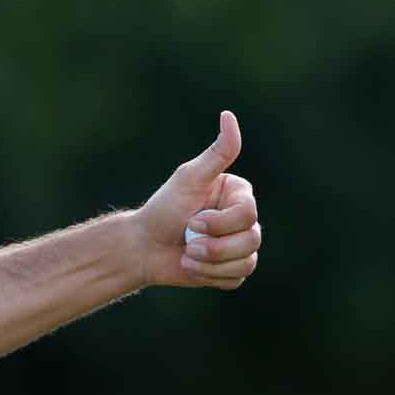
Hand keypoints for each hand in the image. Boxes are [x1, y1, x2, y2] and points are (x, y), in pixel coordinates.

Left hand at [132, 110, 261, 289]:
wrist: (142, 247)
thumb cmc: (163, 209)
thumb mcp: (188, 179)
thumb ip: (216, 153)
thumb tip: (228, 116)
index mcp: (238, 195)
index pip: (248, 213)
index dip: (220, 223)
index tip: (193, 220)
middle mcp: (243, 219)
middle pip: (252, 239)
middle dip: (214, 246)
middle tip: (188, 242)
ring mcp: (239, 245)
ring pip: (246, 262)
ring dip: (210, 263)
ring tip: (187, 255)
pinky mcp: (231, 269)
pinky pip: (236, 279)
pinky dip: (209, 276)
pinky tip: (191, 266)